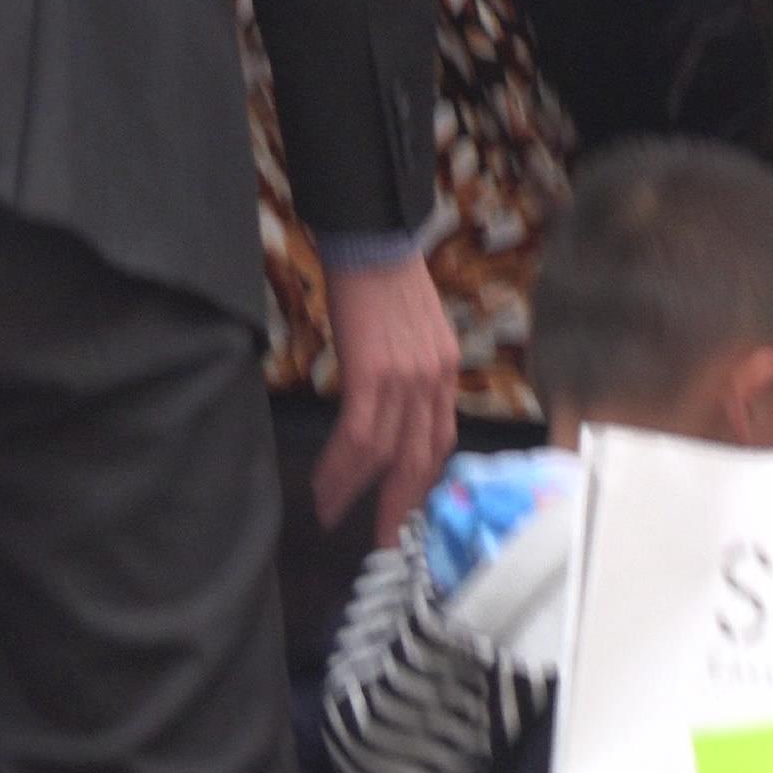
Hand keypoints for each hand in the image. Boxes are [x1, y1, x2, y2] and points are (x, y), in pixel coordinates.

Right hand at [315, 255, 461, 545]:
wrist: (369, 229)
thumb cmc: (379, 273)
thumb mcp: (409, 326)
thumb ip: (408, 368)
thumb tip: (385, 401)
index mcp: (445, 370)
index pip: (439, 441)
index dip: (419, 482)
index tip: (403, 511)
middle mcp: (435, 379)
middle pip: (419, 461)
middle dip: (398, 507)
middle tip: (383, 543)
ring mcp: (408, 378)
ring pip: (385, 455)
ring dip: (356, 492)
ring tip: (334, 515)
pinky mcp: (375, 372)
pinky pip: (361, 436)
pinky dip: (343, 468)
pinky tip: (327, 487)